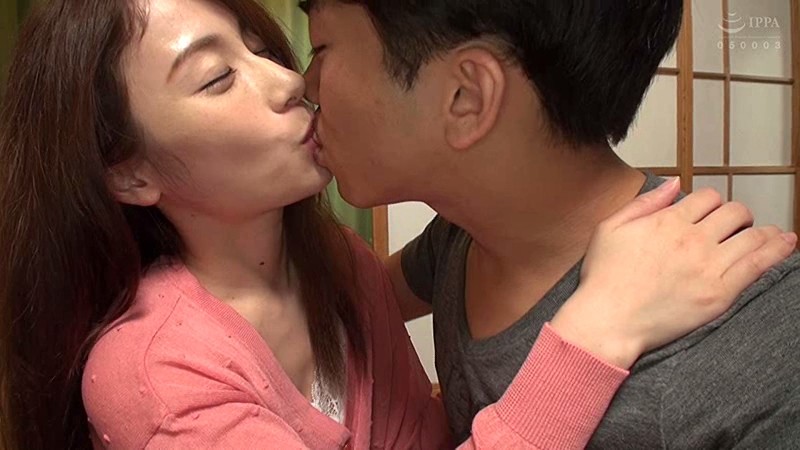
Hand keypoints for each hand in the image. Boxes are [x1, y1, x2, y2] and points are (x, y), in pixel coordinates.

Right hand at [551, 178, 796, 368]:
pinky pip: (758, 265)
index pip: (707, 198)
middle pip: (733, 213)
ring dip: (761, 231)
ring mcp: (708, 266)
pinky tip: (786, 242)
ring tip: (766, 234)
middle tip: (734, 226)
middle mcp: (691, 239)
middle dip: (736, 215)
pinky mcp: (719, 293)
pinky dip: (776, 250)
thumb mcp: (609, 228)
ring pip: (751, 235)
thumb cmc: (603, 278)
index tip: (710, 213)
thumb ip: (644, 203)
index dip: (711, 202)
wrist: (607, 320)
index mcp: (667, 222)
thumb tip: (674, 183)